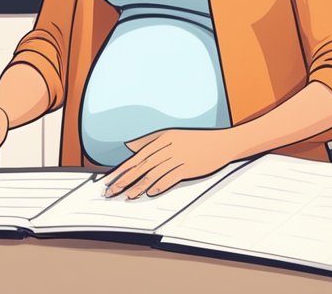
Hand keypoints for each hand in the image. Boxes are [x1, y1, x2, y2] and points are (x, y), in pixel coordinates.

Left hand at [103, 128, 238, 198]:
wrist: (222, 143)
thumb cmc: (196, 140)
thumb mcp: (172, 135)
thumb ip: (150, 140)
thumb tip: (129, 146)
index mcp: (162, 139)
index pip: (136, 157)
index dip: (121, 169)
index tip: (109, 180)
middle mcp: (168, 148)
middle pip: (141, 166)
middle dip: (124, 180)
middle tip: (111, 191)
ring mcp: (179, 158)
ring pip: (154, 173)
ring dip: (139, 186)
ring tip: (128, 195)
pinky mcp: (189, 167)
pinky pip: (171, 178)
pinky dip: (160, 185)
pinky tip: (151, 192)